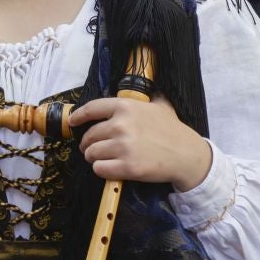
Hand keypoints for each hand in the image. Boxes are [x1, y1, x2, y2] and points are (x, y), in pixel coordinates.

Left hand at [66, 94, 213, 191]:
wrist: (187, 155)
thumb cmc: (173, 130)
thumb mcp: (159, 105)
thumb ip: (143, 99)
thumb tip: (135, 89)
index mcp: (126, 107)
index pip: (91, 109)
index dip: (78, 116)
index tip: (73, 122)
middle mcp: (121, 125)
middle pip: (89, 136)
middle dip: (88, 144)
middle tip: (92, 148)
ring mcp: (123, 147)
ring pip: (92, 153)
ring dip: (93, 158)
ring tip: (101, 159)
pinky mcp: (127, 167)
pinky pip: (99, 169)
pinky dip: (101, 170)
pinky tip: (109, 168)